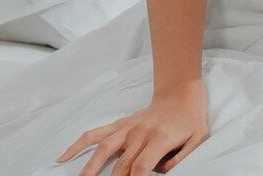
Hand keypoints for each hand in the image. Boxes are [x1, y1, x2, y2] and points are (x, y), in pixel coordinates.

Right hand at [54, 82, 209, 174]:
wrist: (180, 94)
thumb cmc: (190, 120)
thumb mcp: (198, 139)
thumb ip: (182, 158)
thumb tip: (162, 171)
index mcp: (159, 138)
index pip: (141, 166)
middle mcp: (139, 133)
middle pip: (121, 165)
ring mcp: (126, 129)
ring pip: (103, 150)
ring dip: (91, 169)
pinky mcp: (119, 125)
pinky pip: (95, 134)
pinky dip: (78, 144)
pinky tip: (64, 156)